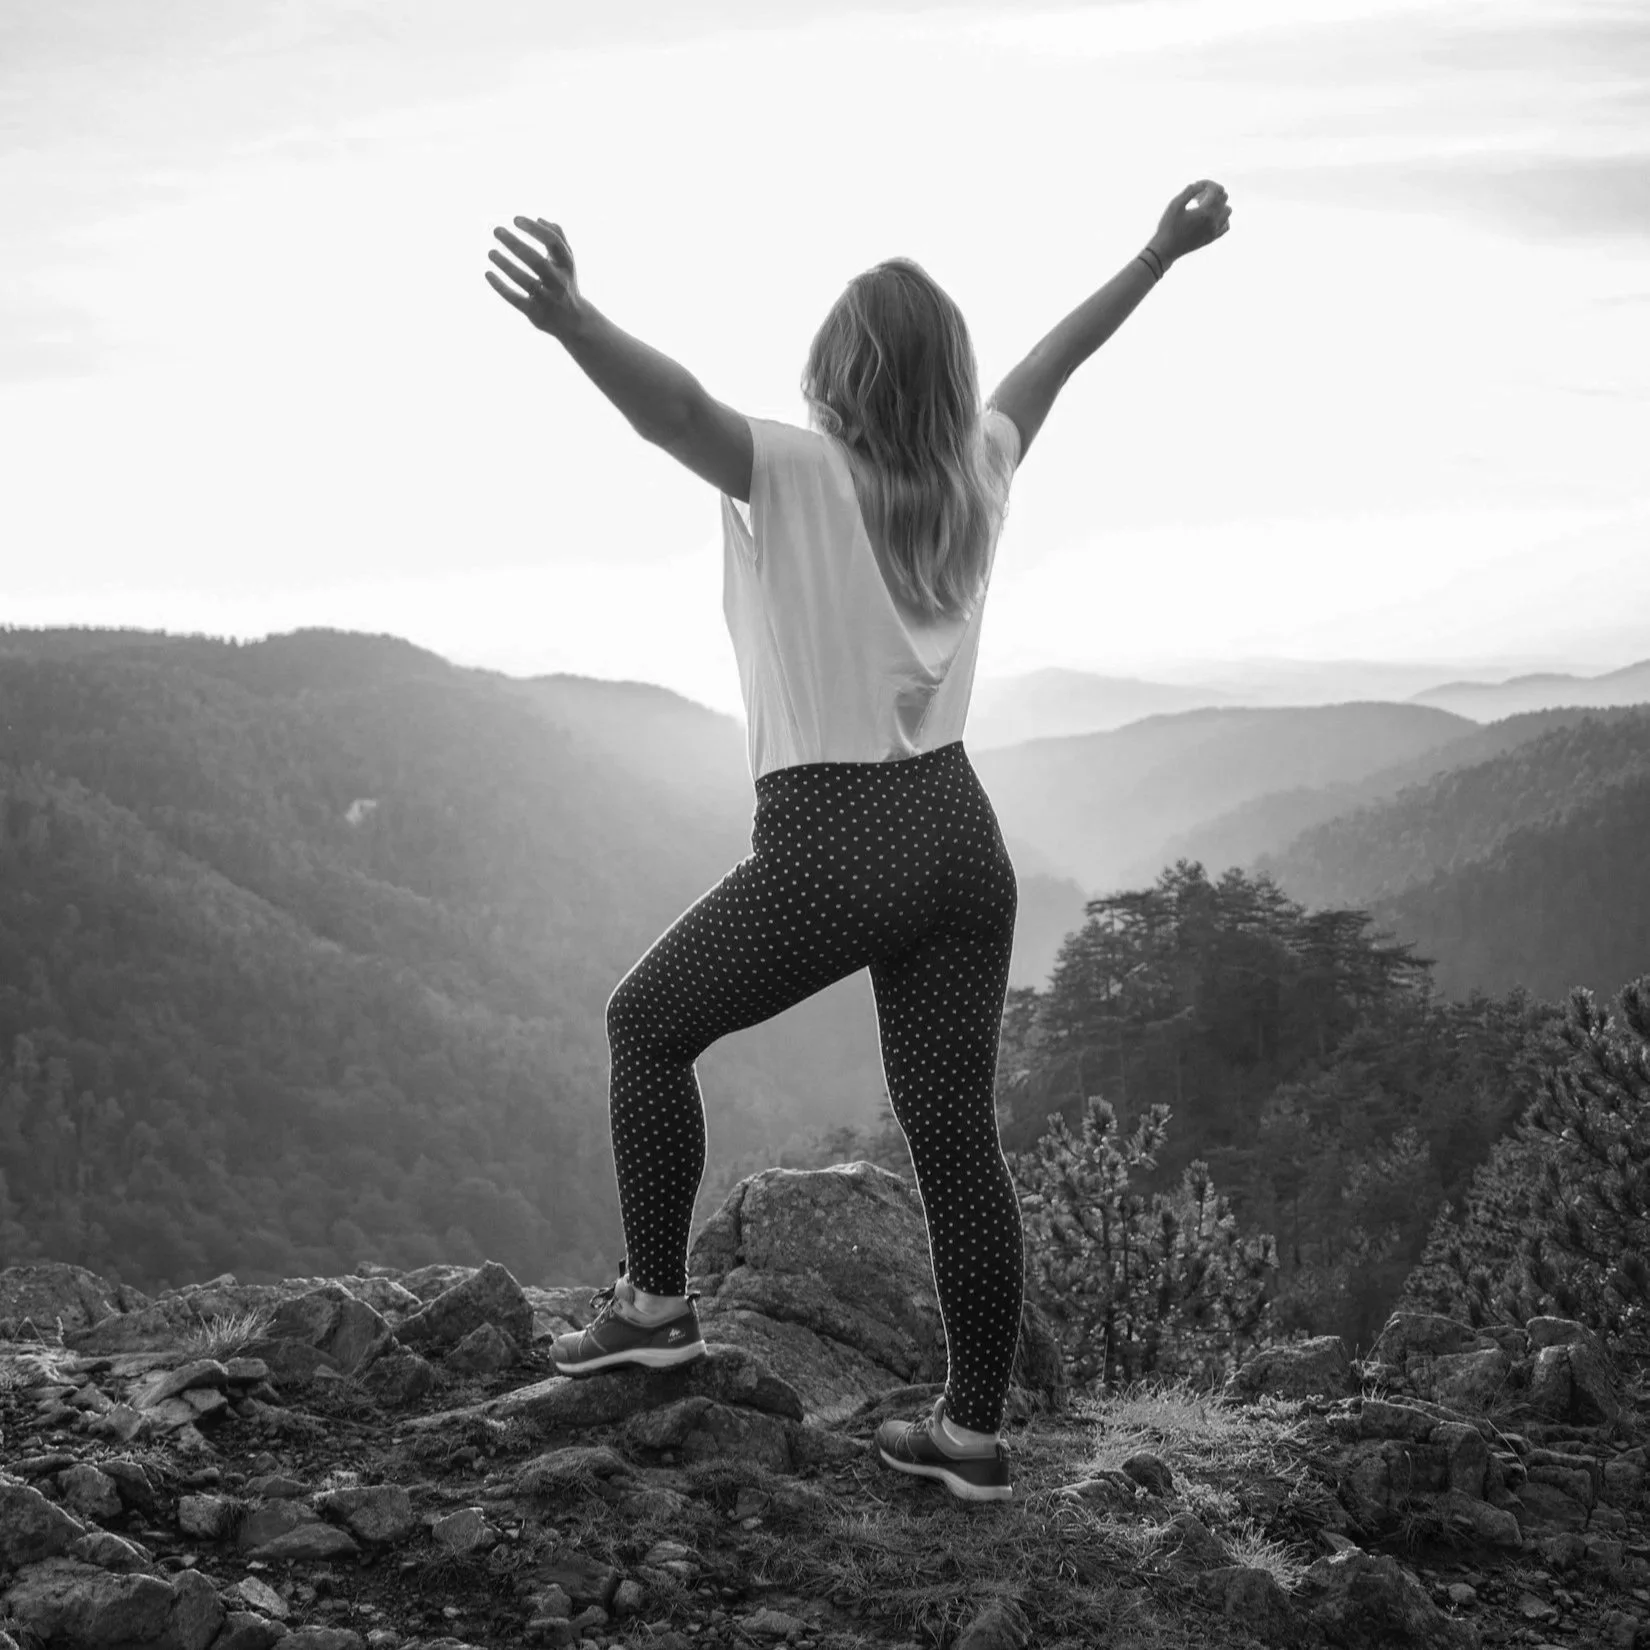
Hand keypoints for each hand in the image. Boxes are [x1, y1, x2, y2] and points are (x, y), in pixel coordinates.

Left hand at [486, 217, 581, 336]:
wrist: (574, 321)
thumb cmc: (565, 283)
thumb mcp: (567, 262)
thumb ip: (559, 238)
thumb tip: (539, 218)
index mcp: (566, 265)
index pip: (553, 242)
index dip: (534, 229)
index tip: (515, 219)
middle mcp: (559, 282)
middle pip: (537, 261)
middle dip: (516, 244)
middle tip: (496, 230)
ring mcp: (548, 299)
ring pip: (525, 281)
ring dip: (506, 265)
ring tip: (491, 252)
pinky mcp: (535, 313)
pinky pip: (516, 299)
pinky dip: (501, 287)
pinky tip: (488, 274)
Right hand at [1151, 180, 1231, 263]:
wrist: (1166, 250)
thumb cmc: (1168, 226)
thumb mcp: (1175, 204)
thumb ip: (1189, 191)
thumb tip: (1200, 184)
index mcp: (1205, 212)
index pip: (1216, 190)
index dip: (1207, 183)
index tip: (1196, 185)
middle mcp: (1213, 222)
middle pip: (1224, 198)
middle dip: (1212, 192)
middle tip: (1196, 196)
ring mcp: (1214, 231)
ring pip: (1227, 210)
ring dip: (1218, 204)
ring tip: (1203, 206)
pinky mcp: (1212, 238)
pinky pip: (1226, 225)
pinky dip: (1222, 217)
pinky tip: (1209, 217)